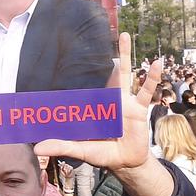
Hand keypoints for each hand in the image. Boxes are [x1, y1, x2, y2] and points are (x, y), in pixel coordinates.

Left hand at [36, 35, 172, 195]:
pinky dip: (152, 77)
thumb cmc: (103, 154)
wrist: (127, 162)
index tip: (66, 59)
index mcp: (94, 106)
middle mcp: (109, 99)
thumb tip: (38, 148)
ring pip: (125, 74)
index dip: (76, 76)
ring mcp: (125, 101)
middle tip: (98, 33)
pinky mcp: (139, 108)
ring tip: (125, 35)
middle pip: (105, 73)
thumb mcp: (81, 149)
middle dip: (101, 55)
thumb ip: (62, 146)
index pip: (84, 87)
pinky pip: (146, 90)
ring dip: (125, 54)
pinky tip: (157, 63)